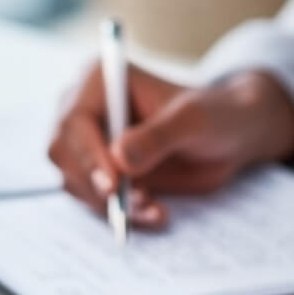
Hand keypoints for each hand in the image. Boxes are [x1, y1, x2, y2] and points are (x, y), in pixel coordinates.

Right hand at [48, 63, 293, 225]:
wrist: (230, 137)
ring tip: (153, 208)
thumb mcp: (194, 121)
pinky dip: (121, 213)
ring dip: (111, 203)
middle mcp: (86, 109)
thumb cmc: (215, 115)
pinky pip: (94, 200)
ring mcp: (90, 143)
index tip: (113, 185)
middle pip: (63, 153)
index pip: (73, 121)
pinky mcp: (100, 172)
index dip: (87, 155)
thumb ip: (159, 136)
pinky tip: (155, 214)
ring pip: (76, 181)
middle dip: (95, 184)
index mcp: (100, 80)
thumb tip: (120, 157)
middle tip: (136, 203)